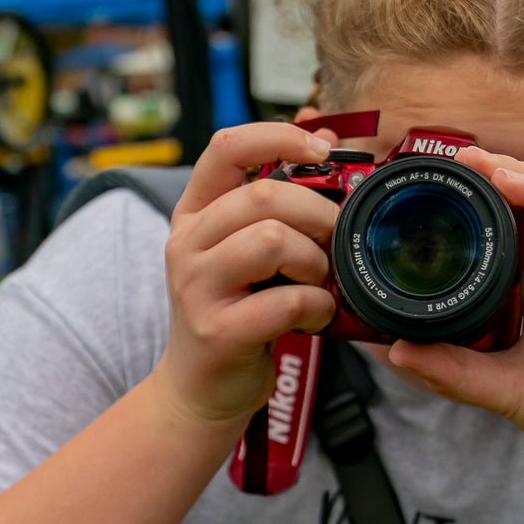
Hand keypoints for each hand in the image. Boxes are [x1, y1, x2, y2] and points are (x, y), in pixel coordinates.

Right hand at [153, 123, 338, 437]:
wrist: (200, 389)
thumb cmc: (237, 310)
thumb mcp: (244, 248)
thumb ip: (276, 198)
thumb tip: (323, 135)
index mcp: (195, 212)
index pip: (226, 147)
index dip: (278, 136)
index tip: (322, 150)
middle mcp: (186, 243)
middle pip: (263, 196)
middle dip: (319, 215)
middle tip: (336, 241)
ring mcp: (197, 287)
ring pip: (273, 241)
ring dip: (316, 261)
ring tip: (319, 281)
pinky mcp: (218, 331)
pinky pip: (285, 301)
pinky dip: (316, 305)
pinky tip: (315, 315)